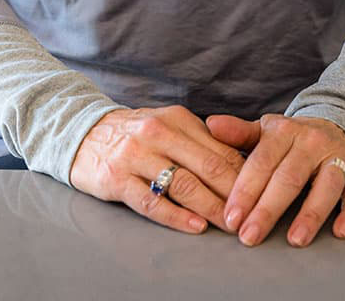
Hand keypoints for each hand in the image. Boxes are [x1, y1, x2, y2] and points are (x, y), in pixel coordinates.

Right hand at [69, 105, 243, 234]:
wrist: (82, 133)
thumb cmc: (135, 134)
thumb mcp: (167, 126)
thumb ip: (199, 142)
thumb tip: (242, 166)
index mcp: (177, 119)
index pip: (220, 149)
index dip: (245, 175)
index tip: (262, 195)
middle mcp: (158, 133)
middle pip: (207, 166)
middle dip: (234, 194)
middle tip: (252, 216)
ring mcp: (137, 155)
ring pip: (183, 184)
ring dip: (211, 208)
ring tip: (229, 225)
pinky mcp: (117, 178)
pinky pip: (151, 201)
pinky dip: (176, 216)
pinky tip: (195, 226)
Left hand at [205, 112, 344, 247]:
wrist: (341, 123)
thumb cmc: (295, 137)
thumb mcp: (267, 131)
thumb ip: (239, 133)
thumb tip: (210, 124)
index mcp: (284, 132)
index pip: (261, 162)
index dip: (245, 190)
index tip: (231, 218)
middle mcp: (311, 142)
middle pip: (288, 177)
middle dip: (267, 209)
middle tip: (249, 236)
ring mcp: (337, 157)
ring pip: (324, 186)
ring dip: (310, 214)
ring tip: (294, 240)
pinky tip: (339, 232)